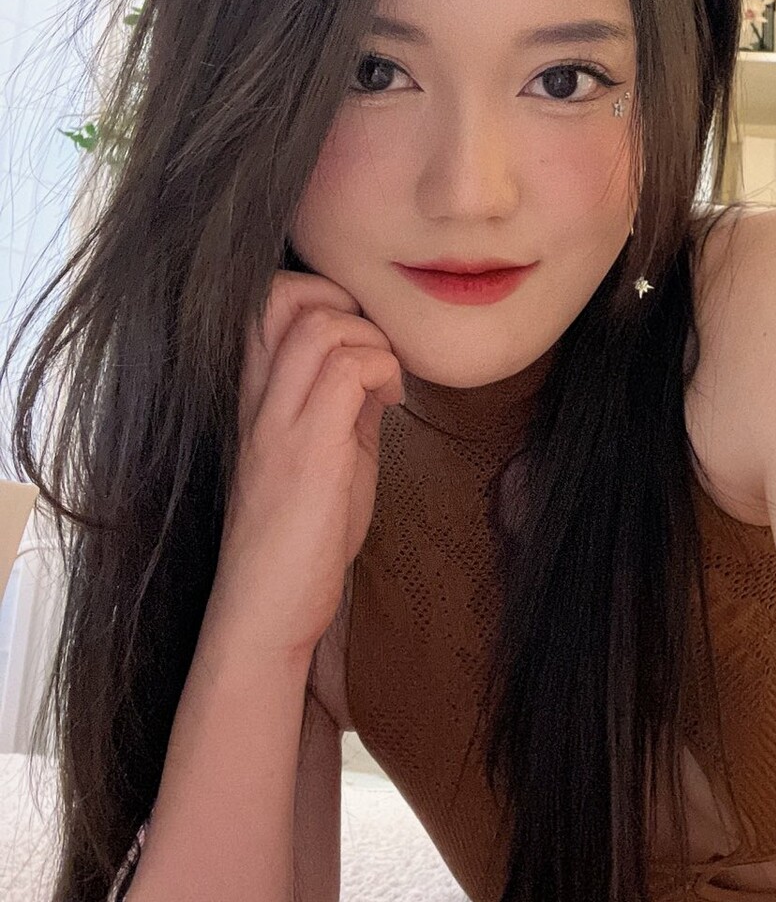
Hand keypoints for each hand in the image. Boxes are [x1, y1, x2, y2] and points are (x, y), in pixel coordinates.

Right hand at [210, 271, 402, 659]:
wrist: (268, 608)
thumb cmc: (300, 540)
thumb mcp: (328, 455)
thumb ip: (344, 406)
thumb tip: (377, 367)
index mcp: (256, 397)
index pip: (265, 301)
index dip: (319, 294)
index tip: (359, 339)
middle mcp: (257, 399)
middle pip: (283, 293)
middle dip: (344, 299)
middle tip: (373, 348)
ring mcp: (279, 420)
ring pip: (320, 322)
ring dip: (370, 339)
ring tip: (385, 382)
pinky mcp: (308, 448)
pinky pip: (347, 369)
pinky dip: (383, 371)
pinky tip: (392, 404)